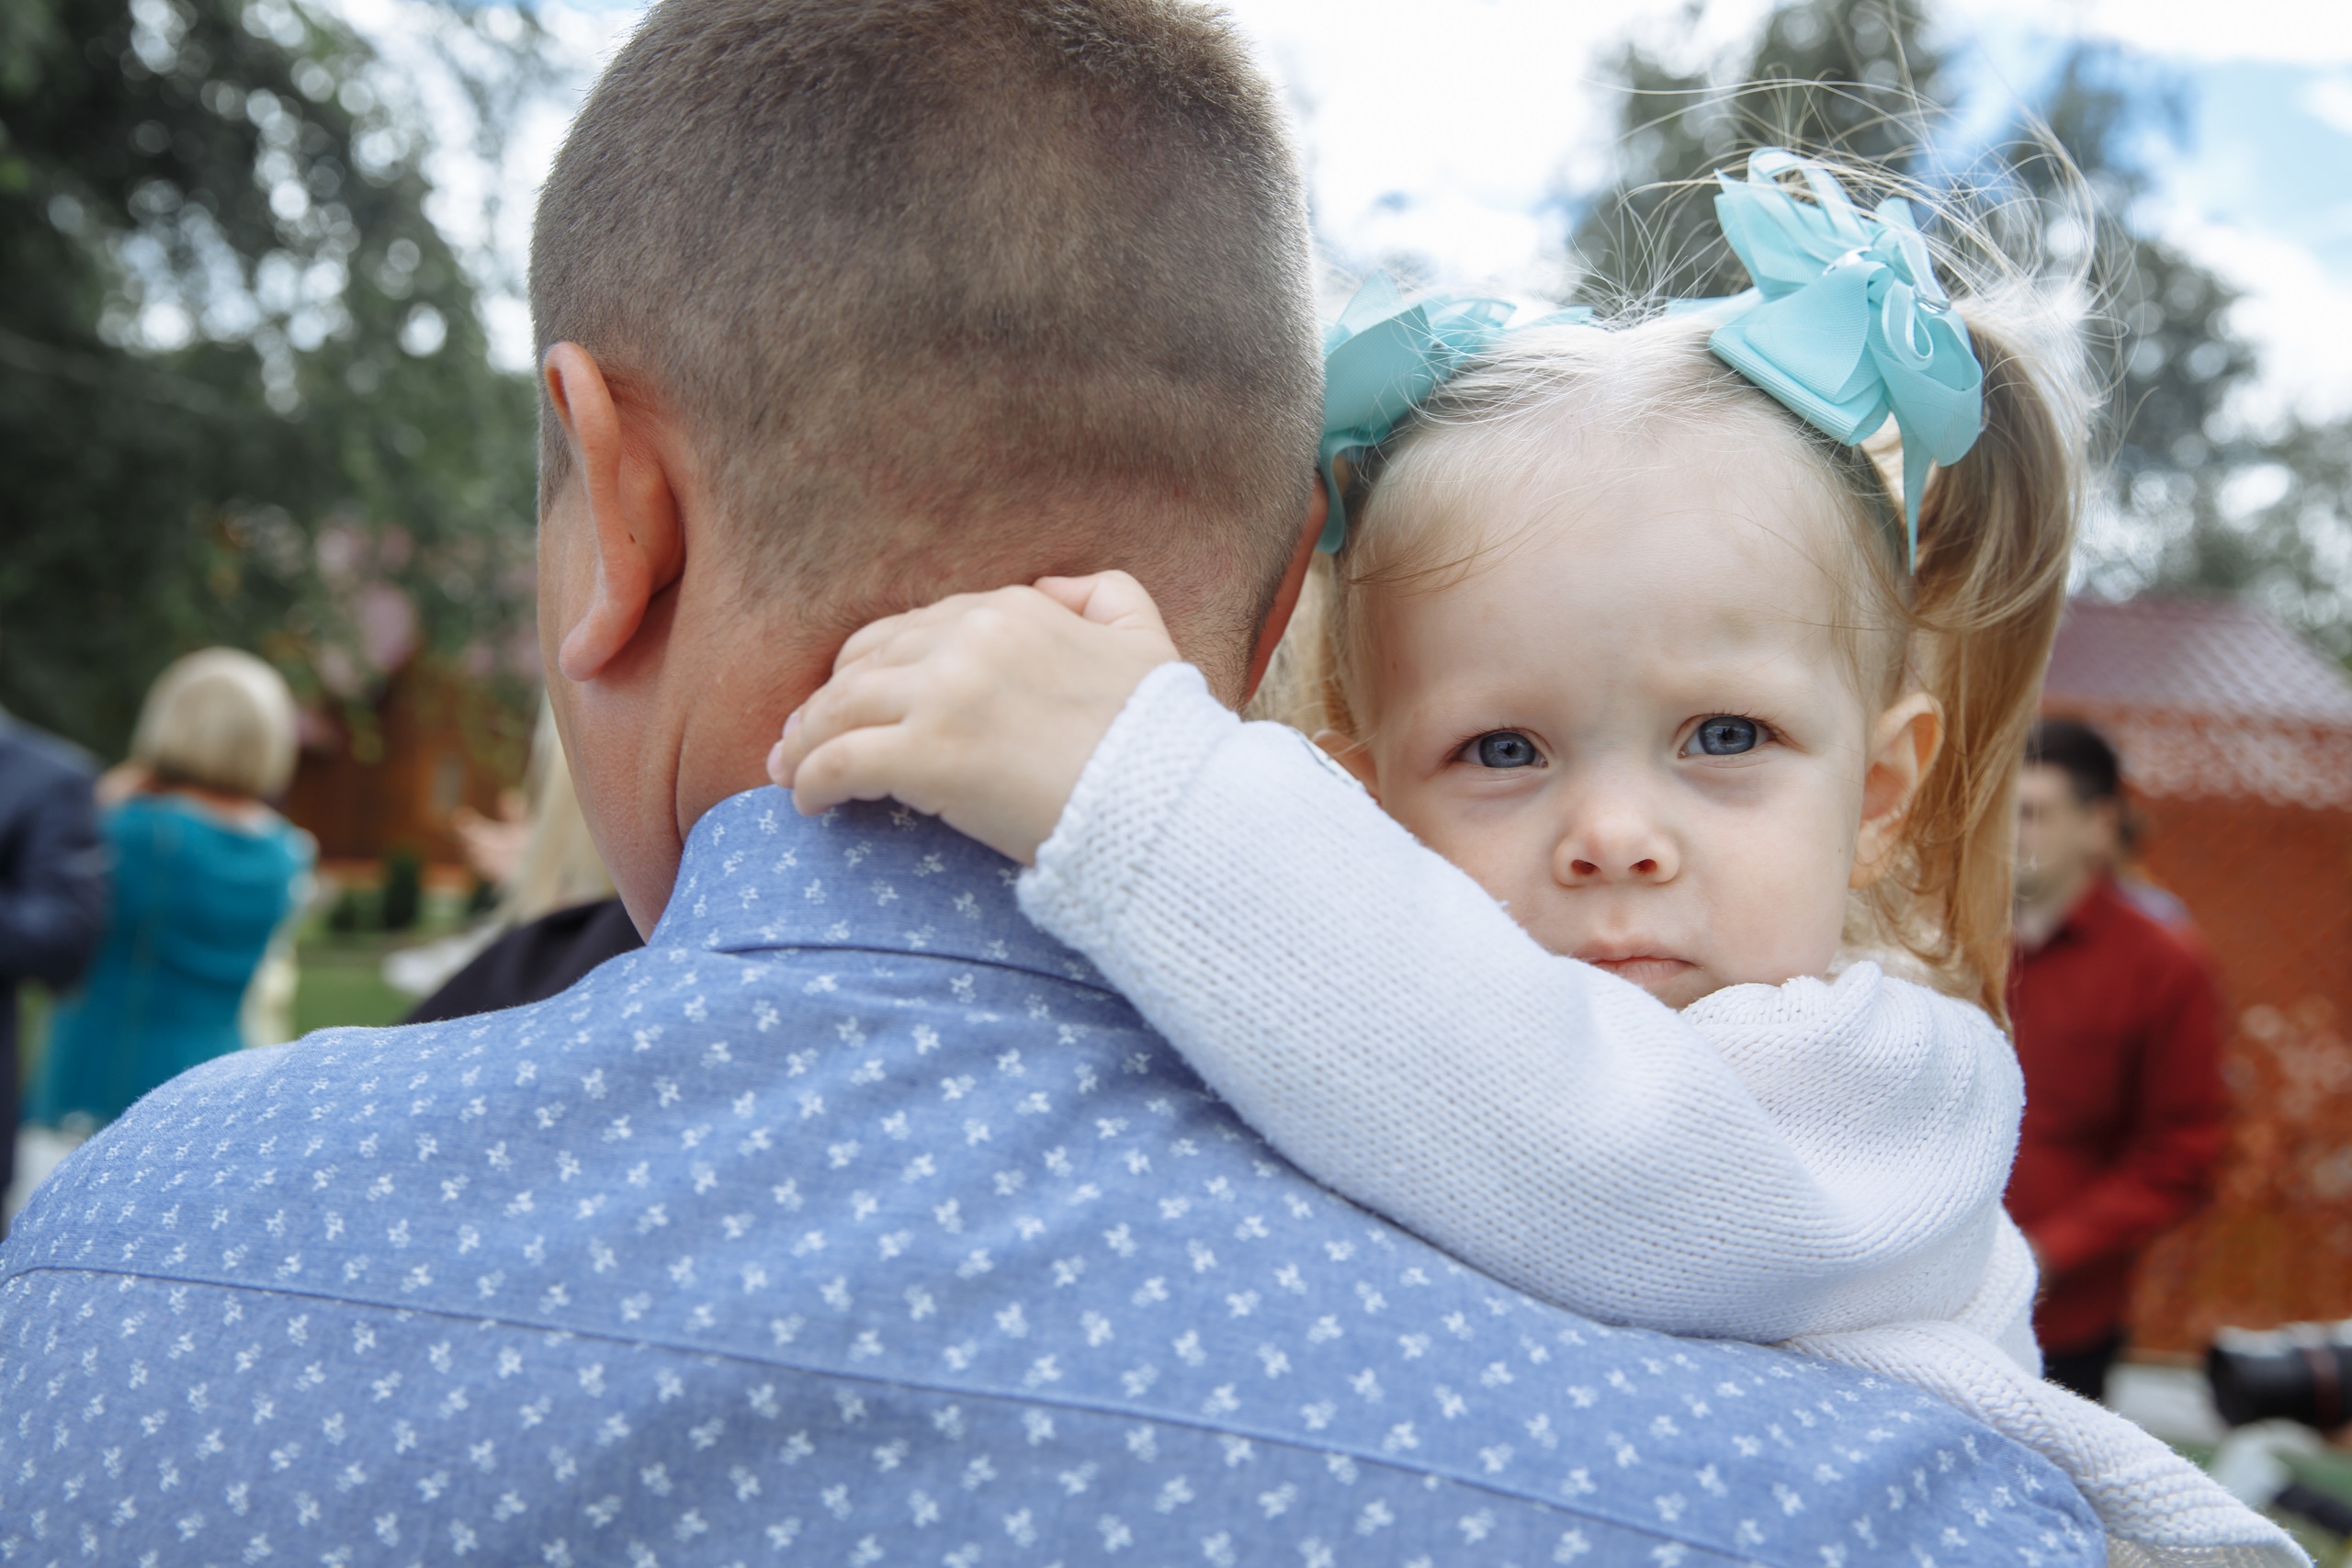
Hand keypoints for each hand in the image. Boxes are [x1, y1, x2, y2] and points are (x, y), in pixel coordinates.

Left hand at [769, 572, 1179, 863]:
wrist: (1168, 804)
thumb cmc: (1162, 737)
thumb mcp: (1148, 637)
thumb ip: (1104, 595)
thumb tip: (1051, 587)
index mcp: (1013, 609)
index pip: (915, 628)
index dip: (878, 665)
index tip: (860, 698)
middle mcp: (971, 640)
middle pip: (865, 662)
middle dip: (830, 698)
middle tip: (804, 734)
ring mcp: (945, 696)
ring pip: (839, 708)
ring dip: (805, 739)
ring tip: (792, 769)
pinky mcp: (928, 757)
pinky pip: (839, 760)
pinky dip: (811, 778)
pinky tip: (807, 801)